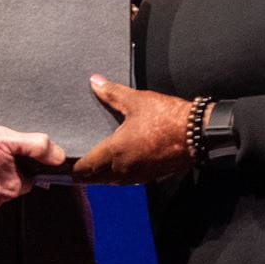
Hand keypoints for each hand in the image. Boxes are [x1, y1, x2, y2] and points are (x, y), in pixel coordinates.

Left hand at [74, 76, 196, 184]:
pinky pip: (129, 181)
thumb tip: (95, 81)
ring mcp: (138, 176)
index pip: (86, 168)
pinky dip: (120, 176)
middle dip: (86, 175)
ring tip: (95, 167)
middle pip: (96, 179)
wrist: (198, 133)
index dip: (74, 169)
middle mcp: (124, 169)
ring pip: (113, 182)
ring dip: (103, 177)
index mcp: (115, 152)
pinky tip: (120, 165)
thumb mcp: (136, 100)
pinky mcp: (151, 177)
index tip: (66, 166)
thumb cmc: (166, 117)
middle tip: (76, 169)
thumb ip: (112, 93)